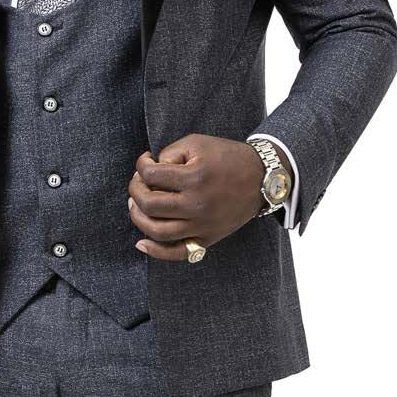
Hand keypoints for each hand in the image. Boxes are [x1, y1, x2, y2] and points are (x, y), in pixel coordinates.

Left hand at [127, 134, 290, 259]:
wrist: (261, 178)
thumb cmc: (226, 157)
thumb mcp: (196, 143)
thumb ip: (168, 154)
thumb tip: (148, 174)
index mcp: (195, 178)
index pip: (150, 175)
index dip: (141, 165)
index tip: (146, 161)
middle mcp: (197, 205)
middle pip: (149, 204)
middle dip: (135, 190)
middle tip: (139, 181)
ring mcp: (202, 225)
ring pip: (157, 231)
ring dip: (138, 217)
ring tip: (137, 204)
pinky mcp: (208, 238)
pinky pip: (177, 252)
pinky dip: (156, 251)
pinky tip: (141, 243)